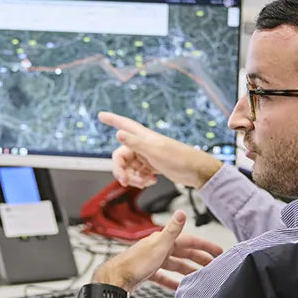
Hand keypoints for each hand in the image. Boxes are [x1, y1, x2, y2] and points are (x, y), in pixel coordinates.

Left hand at [92, 211, 222, 292]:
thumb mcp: (158, 246)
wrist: (116, 279)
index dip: (204, 245)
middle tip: (213, 265)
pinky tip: (177, 287)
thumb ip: (172, 230)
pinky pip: (163, 276)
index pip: (189, 240)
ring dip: (187, 270)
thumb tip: (181, 213)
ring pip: (174, 264)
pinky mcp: (146, 272)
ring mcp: (152, 260)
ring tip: (199, 276)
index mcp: (162, 240)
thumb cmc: (135, 263)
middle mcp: (157, 248)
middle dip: (199, 258)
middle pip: (183, 252)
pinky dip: (172, 281)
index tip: (217, 251)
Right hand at [99, 112, 222, 189]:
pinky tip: (151, 181)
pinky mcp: (152, 166)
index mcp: (143, 136)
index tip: (100, 115)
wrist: (196, 172)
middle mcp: (143, 145)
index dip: (111, 119)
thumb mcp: (155, 151)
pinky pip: (138, 173)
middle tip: (124, 181)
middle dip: (121, 170)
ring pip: (129, 167)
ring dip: (133, 177)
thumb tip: (118, 134)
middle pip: (121, 156)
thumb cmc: (179, 158)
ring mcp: (147, 156)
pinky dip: (141, 179)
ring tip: (144, 182)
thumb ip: (135, 143)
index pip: (123, 124)